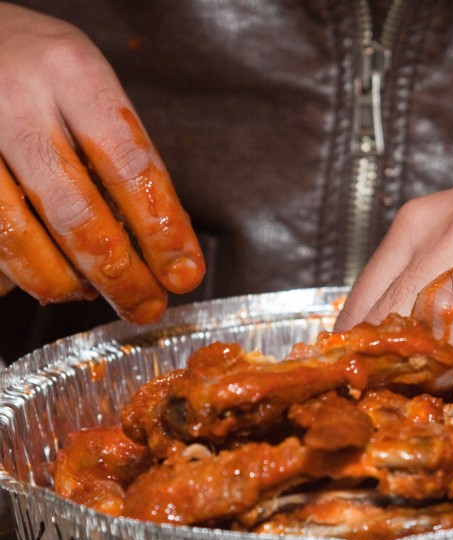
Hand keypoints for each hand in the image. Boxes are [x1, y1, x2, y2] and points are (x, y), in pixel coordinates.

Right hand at [0, 3, 203, 322]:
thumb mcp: (91, 90)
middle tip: (147, 306)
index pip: (131, 165)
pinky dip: (18, 271)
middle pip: (77, 211)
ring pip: (18, 235)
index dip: (162, 230)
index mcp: (73, 72)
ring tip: (93, 294)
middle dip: (121, 274)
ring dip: (64, 282)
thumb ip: (125, 157)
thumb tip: (167, 243)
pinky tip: (44, 276)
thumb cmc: (38, 70)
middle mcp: (16, 98)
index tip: (184, 273)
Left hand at [337, 124, 452, 378]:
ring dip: (437, 366)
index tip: (362, 393)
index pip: (362, 301)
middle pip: (390, 317)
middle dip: (388, 373)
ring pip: (436, 319)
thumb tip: (400, 345)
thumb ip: (438, 276)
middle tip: (400, 408)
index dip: (356, 357)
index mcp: (425, 221)